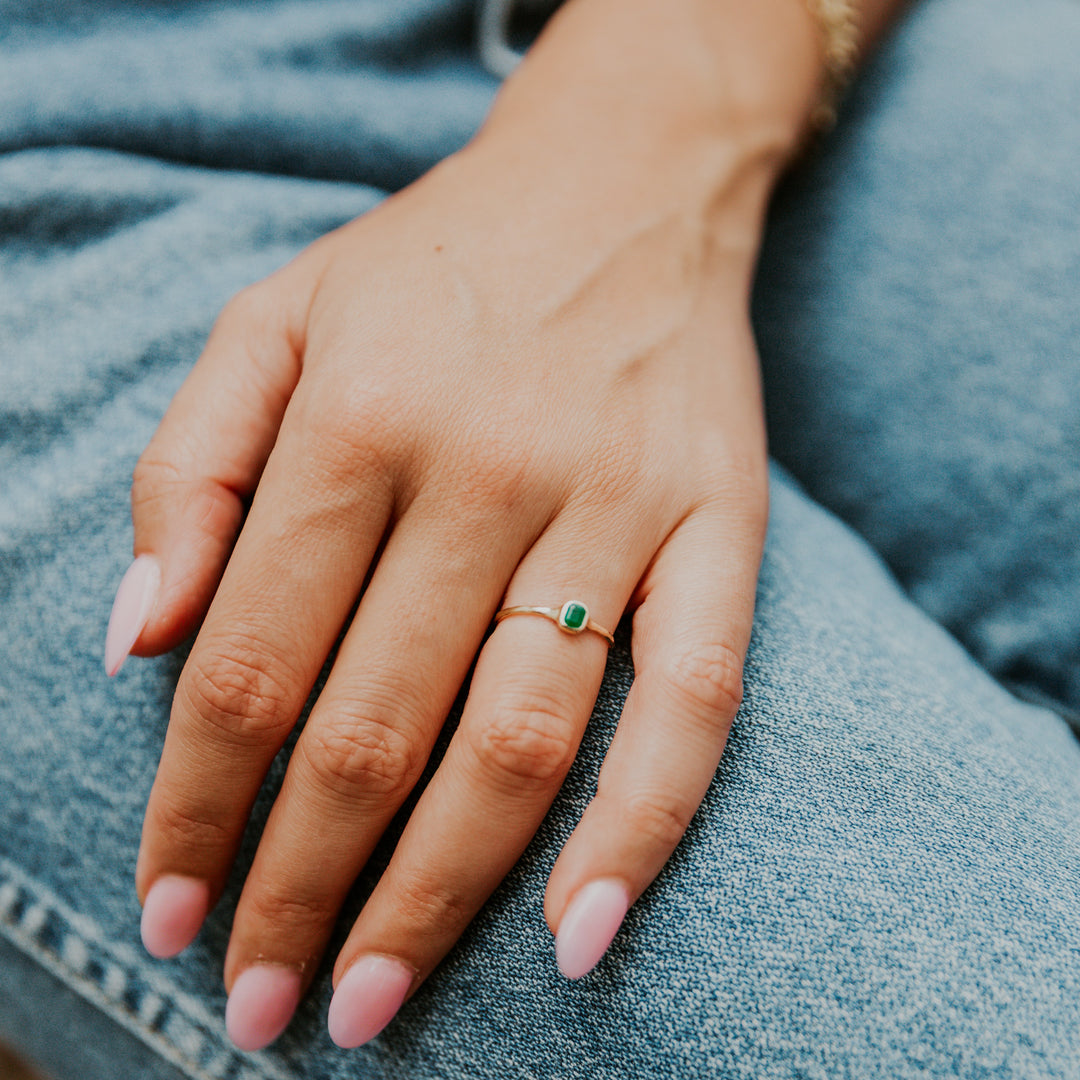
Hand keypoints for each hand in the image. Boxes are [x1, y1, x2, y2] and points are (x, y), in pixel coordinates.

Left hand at [107, 0, 817, 1052]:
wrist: (623, 190)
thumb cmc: (433, 268)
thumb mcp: (274, 319)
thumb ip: (187, 470)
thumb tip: (133, 643)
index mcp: (360, 417)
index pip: (247, 663)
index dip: (196, 810)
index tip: (170, 915)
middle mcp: (487, 468)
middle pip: (371, 729)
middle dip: (297, 890)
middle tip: (255, 1008)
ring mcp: (617, 504)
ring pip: (518, 740)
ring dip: (437, 895)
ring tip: (368, 1006)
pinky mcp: (721, 526)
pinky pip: (693, 702)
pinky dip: (641, 827)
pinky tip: (582, 937)